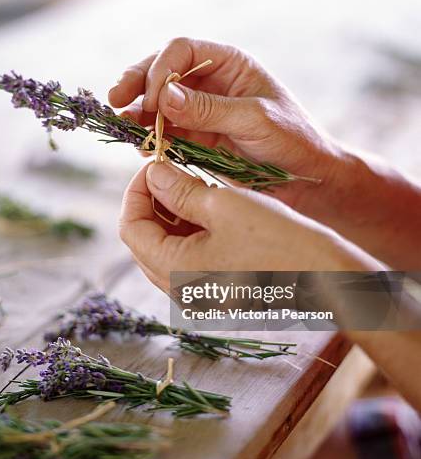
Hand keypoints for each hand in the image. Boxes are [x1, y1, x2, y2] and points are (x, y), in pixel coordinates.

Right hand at [109, 37, 343, 212]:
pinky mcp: (196, 137)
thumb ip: (210, 109)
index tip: (152, 100)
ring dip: (137, 112)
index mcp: (228, 64)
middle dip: (136, 84)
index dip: (160, 70)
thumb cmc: (292, 140)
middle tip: (115, 100)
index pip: (181, 51)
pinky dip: (150, 136)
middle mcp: (210, 82)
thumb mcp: (254, 120)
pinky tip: (142, 146)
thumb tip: (163, 96)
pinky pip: (165, 131)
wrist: (306, 178)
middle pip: (161, 71)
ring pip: (157, 102)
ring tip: (124, 127)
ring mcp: (200, 110)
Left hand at [119, 162, 376, 292]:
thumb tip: (152, 173)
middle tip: (173, 171)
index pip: (131, 228)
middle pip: (145, 240)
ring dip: (172, 214)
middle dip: (153, 202)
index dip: (136, 191)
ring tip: (194, 185)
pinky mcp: (216, 291)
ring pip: (166, 248)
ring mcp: (198, 294)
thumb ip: (180, 189)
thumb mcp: (224, 204)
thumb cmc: (279, 239)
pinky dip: (190, 230)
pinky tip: (209, 206)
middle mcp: (179, 291)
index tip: (154, 164)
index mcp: (174, 272)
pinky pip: (188, 258)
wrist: (327, 276)